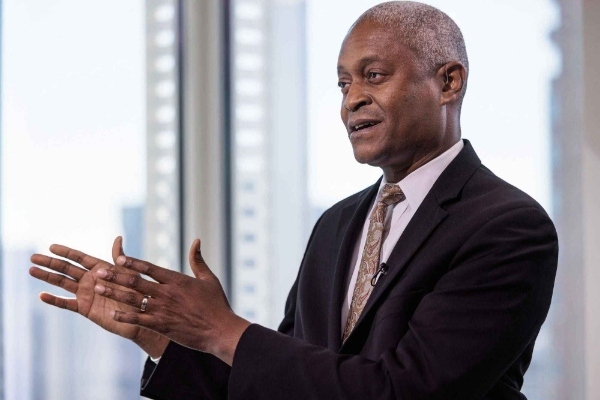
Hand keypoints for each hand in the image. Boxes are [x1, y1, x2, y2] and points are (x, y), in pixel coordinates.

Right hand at [29, 237, 168, 357]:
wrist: (141, 316)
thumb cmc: (139, 293)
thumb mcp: (129, 274)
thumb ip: (120, 259)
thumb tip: (118, 238)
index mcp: (101, 268)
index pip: (79, 257)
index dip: (65, 252)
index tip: (50, 246)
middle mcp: (91, 279)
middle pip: (66, 269)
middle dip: (50, 262)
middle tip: (32, 256)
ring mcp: (86, 294)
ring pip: (63, 283)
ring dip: (47, 277)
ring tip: (31, 270)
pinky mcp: (85, 308)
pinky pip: (67, 303)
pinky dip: (54, 300)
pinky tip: (42, 295)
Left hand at [93, 238, 250, 364]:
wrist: (221, 330)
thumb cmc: (217, 305)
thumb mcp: (209, 279)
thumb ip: (198, 260)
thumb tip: (196, 240)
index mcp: (177, 280)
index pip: (150, 268)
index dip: (133, 262)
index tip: (118, 258)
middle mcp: (167, 293)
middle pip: (136, 282)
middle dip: (115, 276)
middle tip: (98, 272)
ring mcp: (163, 310)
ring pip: (133, 299)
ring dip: (114, 293)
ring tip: (97, 289)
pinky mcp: (162, 325)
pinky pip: (139, 319)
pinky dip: (125, 316)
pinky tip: (112, 314)